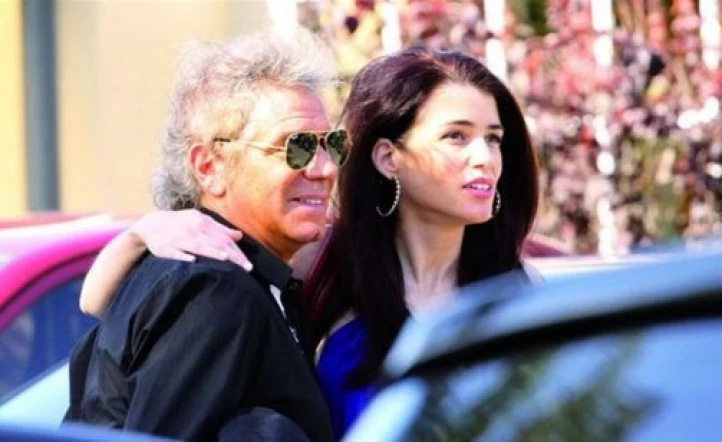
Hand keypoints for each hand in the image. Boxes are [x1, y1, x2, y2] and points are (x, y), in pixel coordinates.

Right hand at [129, 210, 252, 270]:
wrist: (151, 224)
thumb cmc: (181, 224)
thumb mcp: (200, 220)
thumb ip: (220, 229)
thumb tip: (239, 235)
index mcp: (202, 222)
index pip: (224, 238)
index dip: (237, 251)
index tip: (249, 264)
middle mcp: (192, 229)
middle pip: (216, 243)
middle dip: (232, 255)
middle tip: (246, 268)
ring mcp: (178, 238)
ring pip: (198, 246)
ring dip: (212, 252)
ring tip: (226, 259)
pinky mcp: (164, 248)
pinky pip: (175, 253)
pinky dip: (183, 256)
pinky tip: (193, 261)